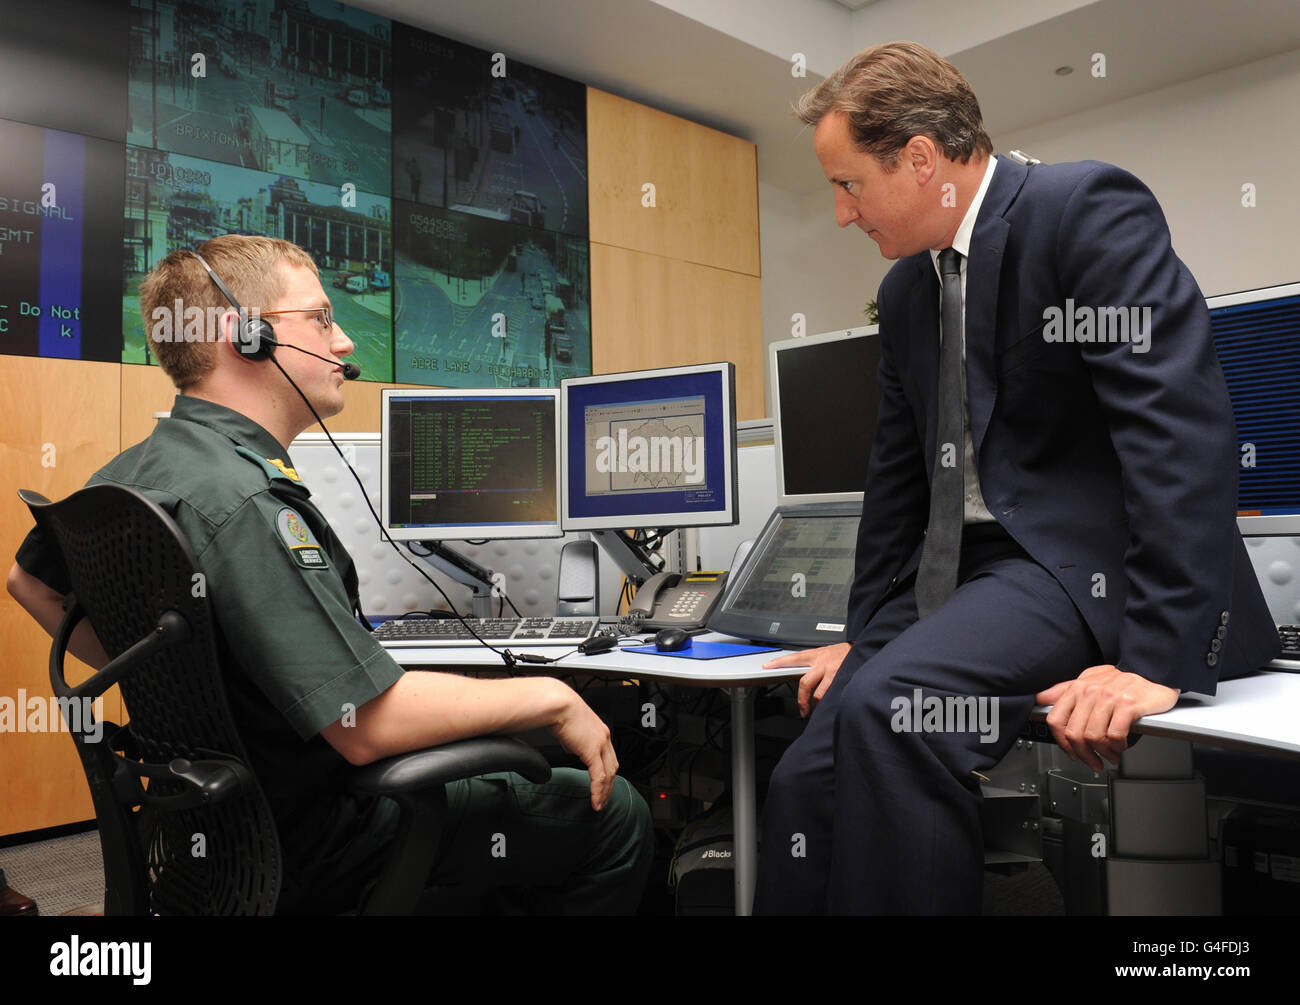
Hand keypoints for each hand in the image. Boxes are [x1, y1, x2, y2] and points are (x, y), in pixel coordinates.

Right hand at [547, 683, 618, 810]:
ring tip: (599, 804)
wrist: (557, 704)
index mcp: (600, 731)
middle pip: (613, 768)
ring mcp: (600, 744)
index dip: (608, 773)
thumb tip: (572, 748)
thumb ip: (574, 740)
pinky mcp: (592, 751)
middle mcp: (604, 738)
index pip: (609, 757)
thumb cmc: (559, 710)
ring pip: (608, 775)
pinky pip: (598, 777)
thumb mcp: (570, 727)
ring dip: (605, 792)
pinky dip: (597, 791)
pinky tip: (594, 800)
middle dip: (609, 787)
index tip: (603, 785)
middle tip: (604, 800)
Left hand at [764, 642, 850, 717]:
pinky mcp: (841, 677)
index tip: (767, 666)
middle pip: (804, 683)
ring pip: (818, 693)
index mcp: (815, 655)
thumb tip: (803, 677)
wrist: (863, 648)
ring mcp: (832, 670)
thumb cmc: (843, 653)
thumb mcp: (825, 654)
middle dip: (802, 700)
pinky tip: (831, 703)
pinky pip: (832, 694)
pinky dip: (830, 701)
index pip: (792, 658)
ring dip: (818, 702)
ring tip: (821, 706)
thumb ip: (813, 664)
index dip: (778, 662)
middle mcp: (821, 662)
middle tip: (802, 710)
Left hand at [1036, 664, 1179, 771]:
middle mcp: (1090, 692)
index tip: (1071, 752)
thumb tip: (1041, 698)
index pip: (1056, 719)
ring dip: (1103, 752)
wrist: (1152, 671)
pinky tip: (1121, 746)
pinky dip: (1117, 746)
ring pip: (1093, 737)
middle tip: (1093, 761)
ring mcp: (1109, 698)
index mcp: (1078, 688)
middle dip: (1083, 754)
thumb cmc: (1121, 679)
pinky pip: (1115, 735)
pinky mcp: (1128, 705)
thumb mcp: (1089, 679)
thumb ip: (1065, 690)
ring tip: (1110, 755)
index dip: (1061, 742)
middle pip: (1074, 733)